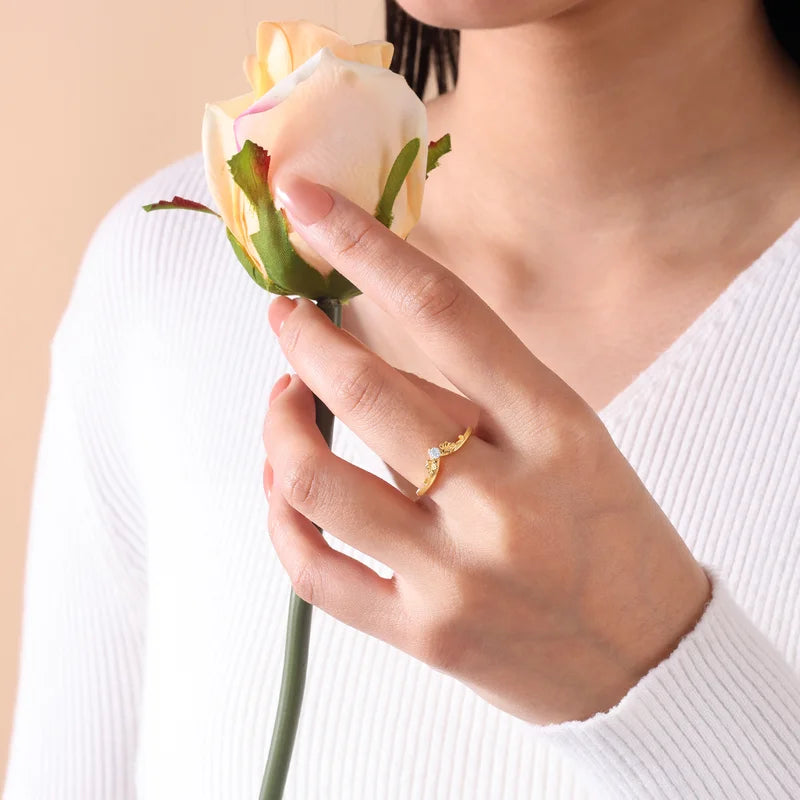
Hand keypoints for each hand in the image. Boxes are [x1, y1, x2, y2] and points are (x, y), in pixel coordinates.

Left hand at [261, 175, 711, 724]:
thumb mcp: (568, 442)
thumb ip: (472, 395)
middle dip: (305, 339)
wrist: (645, 658)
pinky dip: (278, 516)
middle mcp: (506, 501)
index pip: (446, 312)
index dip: (367, 247)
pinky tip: (279, 484)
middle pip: (368, 393)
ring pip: (317, 482)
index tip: (310, 205)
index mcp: (556, 429)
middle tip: (286, 317)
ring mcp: (458, 576)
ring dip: (278, 427)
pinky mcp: (423, 635)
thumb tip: (364, 343)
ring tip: (282, 399)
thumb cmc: (607, 531)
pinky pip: (313, 570)